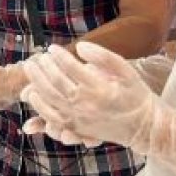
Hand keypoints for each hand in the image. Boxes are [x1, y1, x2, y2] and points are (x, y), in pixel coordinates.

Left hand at [20, 43, 175, 175]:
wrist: (145, 128)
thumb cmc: (137, 96)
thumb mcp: (127, 72)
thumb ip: (105, 57)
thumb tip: (81, 46)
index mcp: (100, 89)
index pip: (72, 69)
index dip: (59, 56)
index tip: (52, 48)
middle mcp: (86, 105)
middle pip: (56, 83)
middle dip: (44, 67)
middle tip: (38, 57)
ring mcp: (79, 119)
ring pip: (50, 99)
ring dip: (37, 82)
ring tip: (31, 68)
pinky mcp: (77, 128)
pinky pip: (52, 117)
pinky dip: (40, 105)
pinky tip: (33, 94)